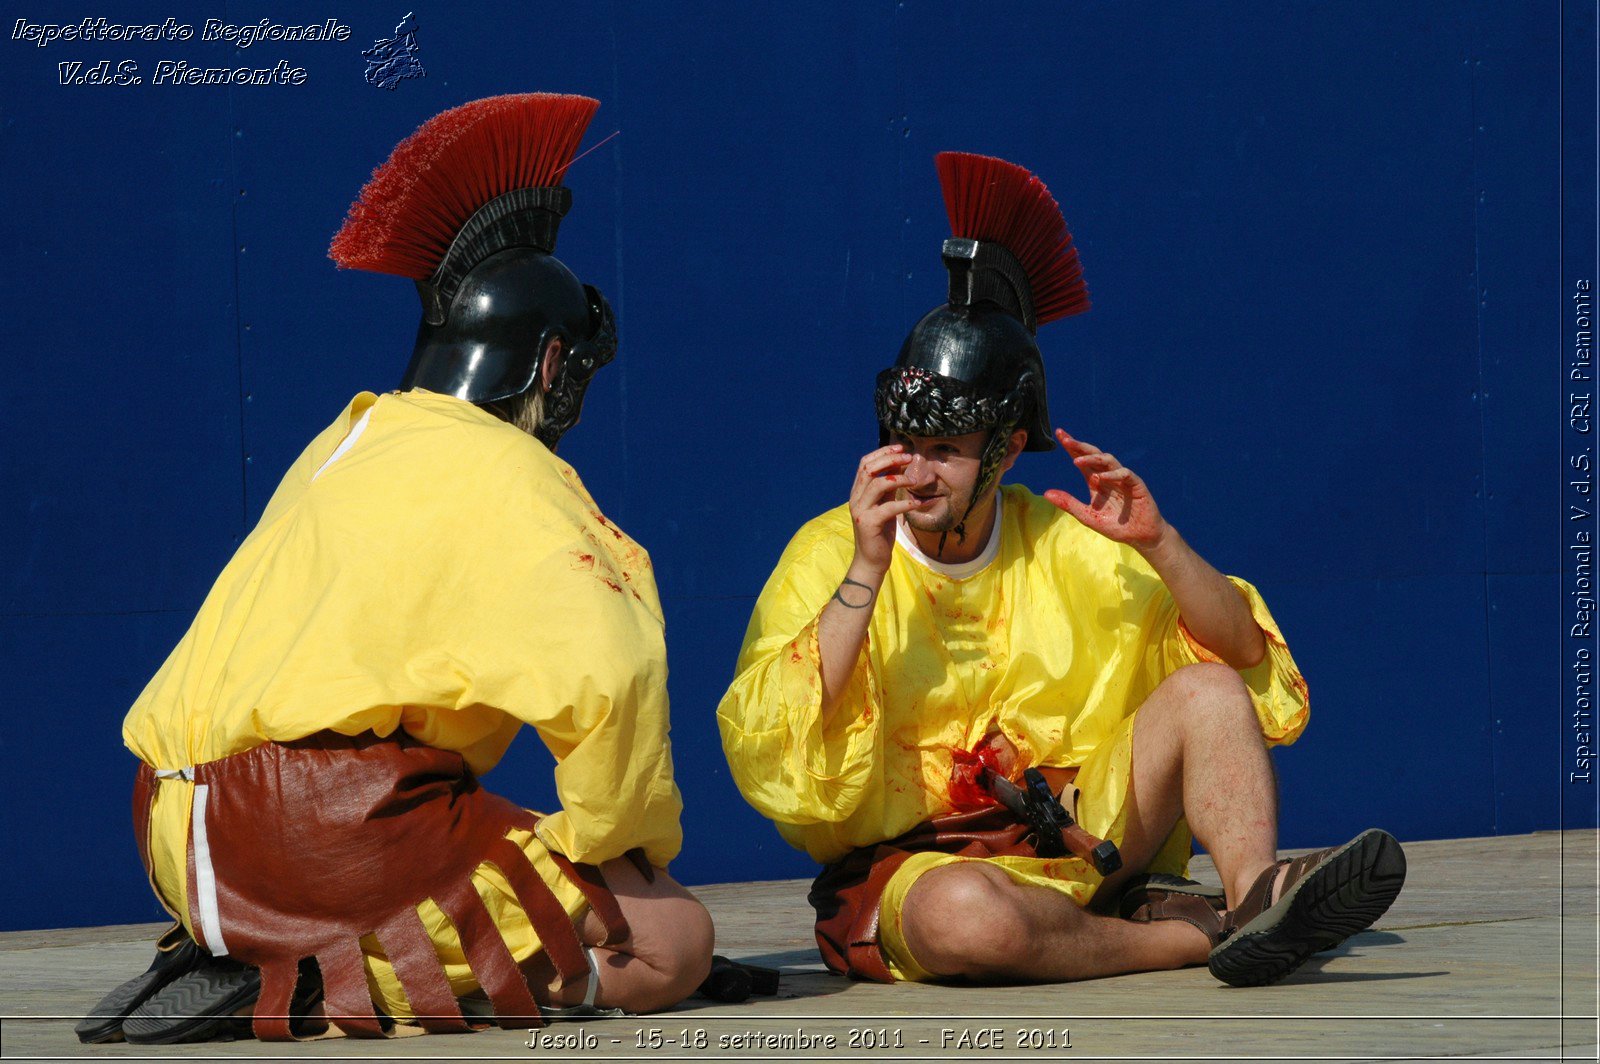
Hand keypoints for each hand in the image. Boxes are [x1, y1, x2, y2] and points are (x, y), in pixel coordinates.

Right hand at [849, 444, 933, 574]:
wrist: (870, 561)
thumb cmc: (879, 533)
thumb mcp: (884, 505)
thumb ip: (888, 488)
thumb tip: (899, 467)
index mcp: (858, 492)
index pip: (865, 463)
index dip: (882, 452)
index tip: (901, 448)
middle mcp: (856, 498)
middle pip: (869, 469)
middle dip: (890, 459)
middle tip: (909, 458)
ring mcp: (861, 511)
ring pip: (877, 485)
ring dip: (899, 479)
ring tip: (915, 480)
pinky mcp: (869, 524)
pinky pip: (889, 508)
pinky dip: (906, 503)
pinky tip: (918, 502)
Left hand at [1043, 429, 1168, 549]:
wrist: (1139, 536)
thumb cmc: (1115, 525)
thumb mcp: (1087, 516)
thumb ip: (1068, 504)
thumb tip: (1045, 493)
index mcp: (1095, 480)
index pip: (1082, 459)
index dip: (1072, 447)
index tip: (1060, 434)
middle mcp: (1108, 476)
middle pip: (1094, 454)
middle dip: (1080, 446)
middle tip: (1066, 439)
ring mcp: (1122, 479)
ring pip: (1108, 460)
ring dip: (1093, 459)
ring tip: (1077, 461)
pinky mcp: (1136, 485)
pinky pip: (1124, 474)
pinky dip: (1112, 474)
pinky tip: (1100, 478)